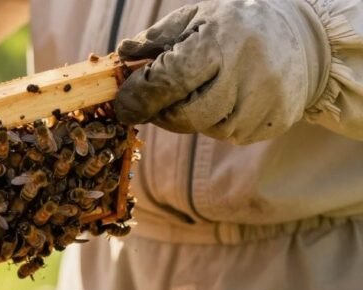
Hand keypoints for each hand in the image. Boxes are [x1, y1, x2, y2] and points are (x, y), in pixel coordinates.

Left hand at [115, 0, 325, 143]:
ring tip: (202, 91)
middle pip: (186, 116)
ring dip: (192, 118)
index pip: (170, 80)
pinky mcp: (277, 119)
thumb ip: (157, 38)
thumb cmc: (236, 25)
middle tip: (157, 103)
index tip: (123, 105)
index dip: (140, 97)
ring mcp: (267, 99)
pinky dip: (220, 123)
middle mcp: (247, 71)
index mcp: (222, 40)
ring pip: (208, 129)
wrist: (305, 36)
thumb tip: (121, 55)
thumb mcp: (197, 18)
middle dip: (163, 114)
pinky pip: (233, 135)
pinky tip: (229, 99)